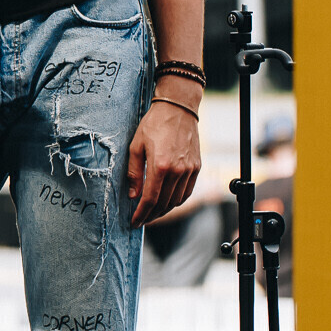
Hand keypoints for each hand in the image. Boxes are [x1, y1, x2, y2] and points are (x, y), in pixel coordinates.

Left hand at [127, 90, 202, 225]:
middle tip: (141, 220)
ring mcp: (190, 170)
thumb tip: (133, 195)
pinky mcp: (197, 167)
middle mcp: (178, 171)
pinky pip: (187, 192)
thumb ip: (135, 173)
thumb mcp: (136, 146)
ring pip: (177, 201)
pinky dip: (177, 201)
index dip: (141, 214)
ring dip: (164, 210)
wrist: (178, 108)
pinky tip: (167, 201)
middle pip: (164, 204)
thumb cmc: (154, 124)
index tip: (134, 222)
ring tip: (152, 212)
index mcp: (160, 166)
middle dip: (151, 215)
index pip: (150, 199)